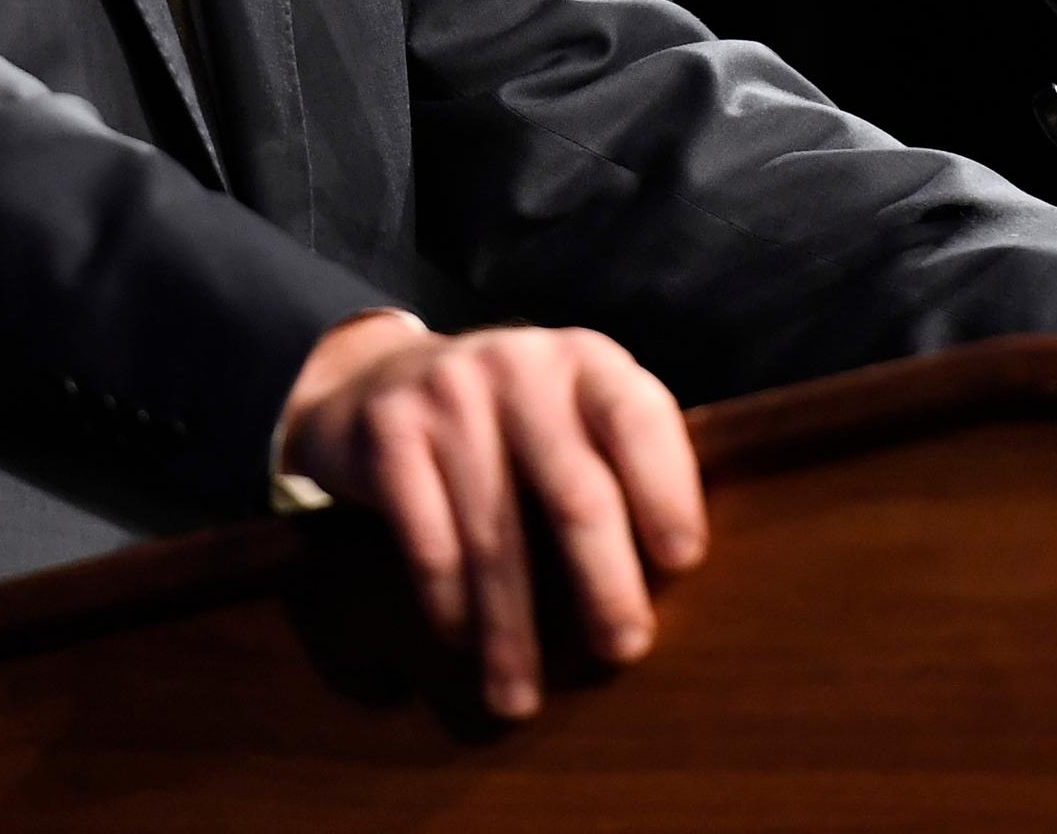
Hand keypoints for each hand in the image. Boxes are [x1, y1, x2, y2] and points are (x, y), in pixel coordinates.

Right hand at [275, 316, 706, 718]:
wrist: (374, 379)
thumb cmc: (506, 422)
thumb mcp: (568, 412)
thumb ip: (619, 462)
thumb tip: (675, 579)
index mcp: (586, 361)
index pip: (638, 419)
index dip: (665, 490)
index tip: (682, 563)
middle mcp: (521, 366)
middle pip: (576, 491)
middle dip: (604, 582)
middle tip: (622, 648)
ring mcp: (450, 393)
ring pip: (495, 535)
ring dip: (512, 629)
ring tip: (522, 695)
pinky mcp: (389, 431)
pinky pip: (429, 541)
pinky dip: (450, 605)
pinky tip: (463, 644)